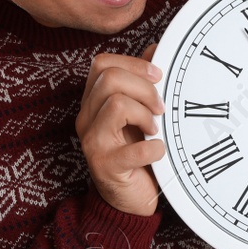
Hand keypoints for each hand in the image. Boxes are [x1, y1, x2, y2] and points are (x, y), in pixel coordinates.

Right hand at [75, 43, 165, 216]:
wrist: (129, 200)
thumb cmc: (136, 152)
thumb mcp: (140, 113)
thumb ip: (143, 82)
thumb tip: (155, 48)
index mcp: (93, 102)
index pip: (102, 64)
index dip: (133, 64)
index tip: (159, 77)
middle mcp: (86, 118)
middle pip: (110, 79)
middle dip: (144, 88)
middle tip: (160, 108)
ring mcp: (92, 142)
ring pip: (116, 104)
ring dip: (146, 115)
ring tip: (155, 129)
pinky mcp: (105, 167)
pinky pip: (131, 149)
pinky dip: (153, 148)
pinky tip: (158, 151)